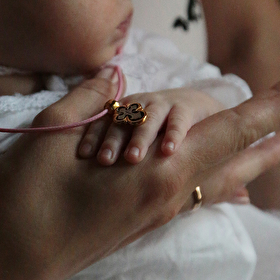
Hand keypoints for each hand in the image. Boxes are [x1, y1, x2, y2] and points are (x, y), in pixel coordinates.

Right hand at [0, 67, 279, 279]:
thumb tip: (117, 75)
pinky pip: (197, 198)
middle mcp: (168, 194)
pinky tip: (235, 186)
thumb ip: (91, 99)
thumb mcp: (50, 134)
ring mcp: (156, 214)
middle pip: (237, 152)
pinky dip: (224, 182)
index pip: (229, 128)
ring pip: (221, 178)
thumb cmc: (23, 197)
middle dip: (279, 123)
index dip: (274, 105)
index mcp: (155, 170)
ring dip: (257, 154)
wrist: (6, 262)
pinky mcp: (141, 225)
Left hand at [78, 87, 224, 164]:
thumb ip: (118, 147)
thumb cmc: (155, 130)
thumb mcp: (134, 133)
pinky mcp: (185, 109)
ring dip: (139, 138)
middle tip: (105, 160)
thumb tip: (91, 174)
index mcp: (122, 110)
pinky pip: (178, 122)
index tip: (84, 155)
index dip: (93, 136)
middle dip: (112, 140)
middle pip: (122, 121)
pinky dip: (173, 135)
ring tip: (133, 158)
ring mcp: (162, 105)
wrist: (194, 108)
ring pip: (148, 119)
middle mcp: (139, 105)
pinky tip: (168, 151)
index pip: (103, 122)